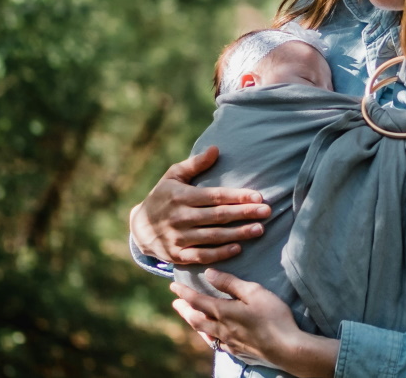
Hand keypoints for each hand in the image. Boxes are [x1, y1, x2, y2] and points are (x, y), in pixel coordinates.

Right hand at [129, 146, 270, 263]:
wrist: (139, 228)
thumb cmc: (162, 196)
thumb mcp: (173, 176)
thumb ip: (195, 164)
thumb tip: (216, 149)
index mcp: (181, 196)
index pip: (215, 196)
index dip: (237, 196)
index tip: (258, 196)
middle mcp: (180, 217)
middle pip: (218, 216)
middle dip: (244, 213)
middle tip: (267, 212)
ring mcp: (178, 238)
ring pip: (213, 237)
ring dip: (238, 234)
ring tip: (259, 229)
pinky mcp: (177, 255)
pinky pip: (202, 256)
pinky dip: (220, 253)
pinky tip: (238, 248)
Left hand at [171, 271, 338, 377]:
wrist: (286, 348)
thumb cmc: (273, 316)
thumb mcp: (254, 292)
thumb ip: (230, 283)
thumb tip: (209, 274)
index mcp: (224, 312)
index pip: (198, 300)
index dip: (184, 292)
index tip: (173, 286)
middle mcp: (222, 329)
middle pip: (196, 318)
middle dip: (184, 309)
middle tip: (175, 303)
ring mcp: (229, 342)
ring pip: (204, 332)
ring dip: (193, 323)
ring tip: (188, 317)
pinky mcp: (238, 351)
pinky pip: (216, 343)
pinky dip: (208, 336)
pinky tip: (212, 336)